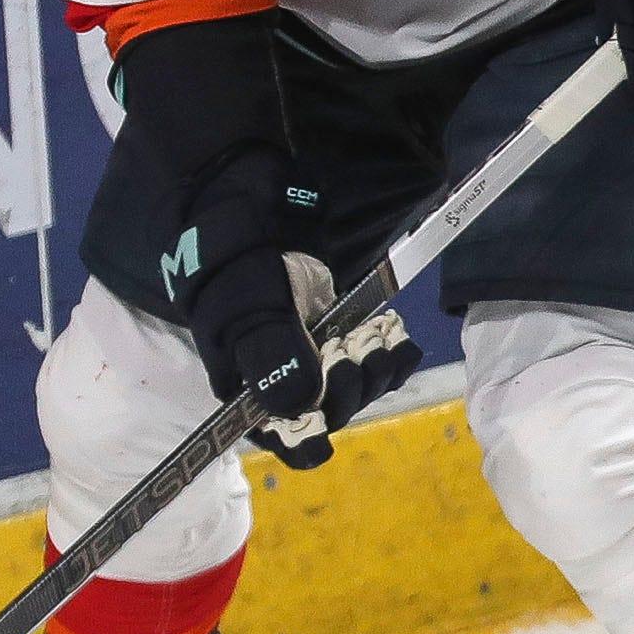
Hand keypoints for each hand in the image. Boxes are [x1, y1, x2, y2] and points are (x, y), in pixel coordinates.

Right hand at [162, 158, 419, 468]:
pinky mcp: (339, 334)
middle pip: (325, 414)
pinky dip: (391, 354)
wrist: (251, 198)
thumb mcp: (248, 298)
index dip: (308, 433)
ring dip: (374, 371)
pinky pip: (373, 363)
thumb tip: (302, 406)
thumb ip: (271, 351)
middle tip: (353, 352)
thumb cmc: (236, 250)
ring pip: (354, 390)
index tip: (327, 408)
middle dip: (348, 389)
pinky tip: (397, 338)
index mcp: (242, 382)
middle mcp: (278, 377)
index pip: (278, 435)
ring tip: (380, 340)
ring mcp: (312, 356)